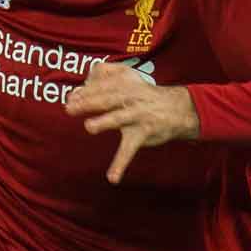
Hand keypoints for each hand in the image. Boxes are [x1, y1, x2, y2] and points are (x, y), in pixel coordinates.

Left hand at [64, 60, 200, 183]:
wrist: (179, 109)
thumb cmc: (145, 94)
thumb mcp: (129, 75)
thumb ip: (106, 72)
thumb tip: (83, 80)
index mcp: (124, 84)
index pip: (102, 85)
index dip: (86, 91)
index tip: (71, 97)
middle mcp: (131, 98)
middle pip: (108, 98)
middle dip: (89, 102)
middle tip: (71, 108)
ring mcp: (137, 117)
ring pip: (119, 119)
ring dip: (104, 122)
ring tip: (89, 127)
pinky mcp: (143, 135)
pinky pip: (130, 150)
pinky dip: (121, 164)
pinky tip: (112, 178)